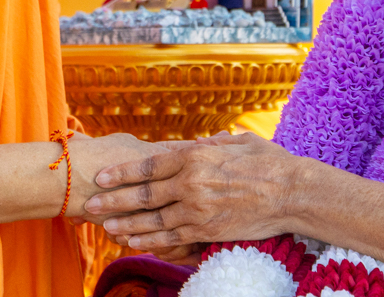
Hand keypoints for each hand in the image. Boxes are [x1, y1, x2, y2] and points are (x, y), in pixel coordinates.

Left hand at [82, 132, 299, 250]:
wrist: (292, 192)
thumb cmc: (269, 162)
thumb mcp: (237, 142)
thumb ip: (211, 143)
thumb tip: (194, 144)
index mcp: (195, 155)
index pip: (149, 164)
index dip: (122, 172)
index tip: (103, 176)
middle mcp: (192, 182)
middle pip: (143, 194)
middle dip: (114, 199)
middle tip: (91, 203)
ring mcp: (198, 208)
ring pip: (153, 220)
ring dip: (127, 224)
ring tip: (105, 227)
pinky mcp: (207, 229)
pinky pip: (172, 237)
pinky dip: (151, 240)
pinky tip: (134, 242)